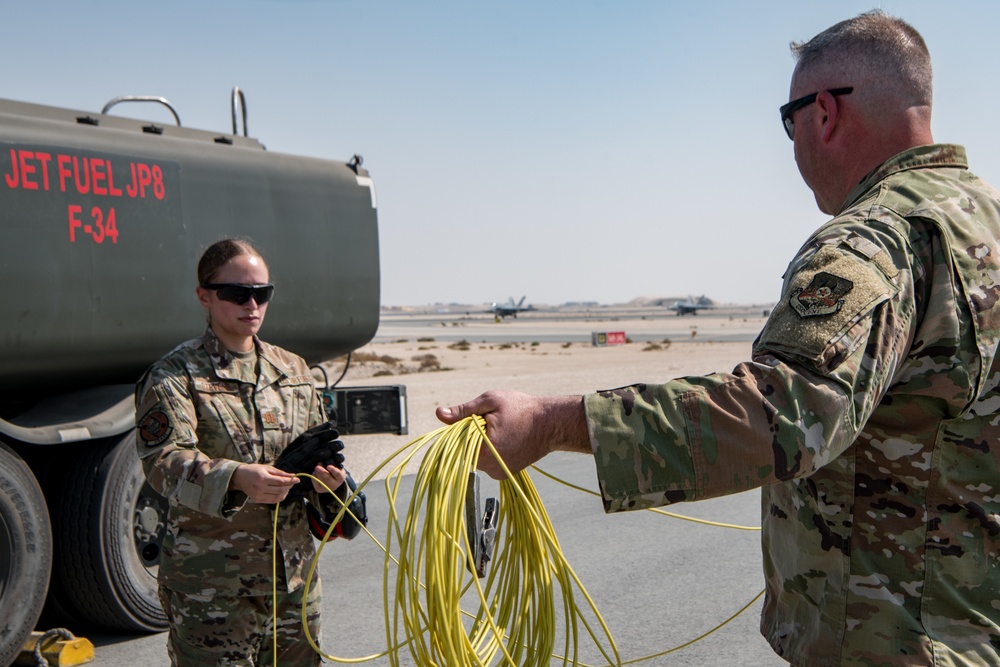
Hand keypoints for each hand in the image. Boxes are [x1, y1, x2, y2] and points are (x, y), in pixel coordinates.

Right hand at [230, 463, 299, 503]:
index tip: (298, 479)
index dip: (291, 481)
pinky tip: (282, 492)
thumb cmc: (254, 470)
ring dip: (285, 492)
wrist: (240, 477)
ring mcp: (259, 495)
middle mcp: (260, 488)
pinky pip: (273, 501)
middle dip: (289, 486)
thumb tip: (292, 475)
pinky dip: (280, 497)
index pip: (281, 482)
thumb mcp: (267, 468)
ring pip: (278, 496)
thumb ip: (280, 473)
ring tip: (287, 486)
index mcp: (263, 478)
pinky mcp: (258, 500)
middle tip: (292, 482)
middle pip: (281, 489)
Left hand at [311, 463, 346, 494]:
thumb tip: (327, 457)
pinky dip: (314, 476)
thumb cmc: (334, 469)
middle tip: (317, 466)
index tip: (328, 466)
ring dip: (317, 472)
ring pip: (321, 480)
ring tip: (317, 466)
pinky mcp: (319, 490)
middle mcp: (335, 485)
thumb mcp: (337, 465)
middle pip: (328, 478)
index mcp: (341, 478)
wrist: (331, 479)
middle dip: (322, 472)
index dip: (333, 470)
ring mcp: (327, 488)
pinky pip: (315, 482)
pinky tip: (315, 472)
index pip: (337, 474)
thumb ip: (334, 460)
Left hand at [436, 390, 589, 479]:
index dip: (459, 428)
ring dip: (480, 443)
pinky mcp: (505, 474)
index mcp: (483, 450)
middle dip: (470, 435)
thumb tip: (439, 413)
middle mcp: (490, 467)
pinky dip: (491, 450)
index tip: (472, 418)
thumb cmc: (521, 408)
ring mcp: (498, 473)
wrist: (552, 424)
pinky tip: (505, 438)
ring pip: (476, 457)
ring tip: (500, 429)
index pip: (455, 444)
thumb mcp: (490, 402)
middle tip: (490, 420)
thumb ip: (463, 410)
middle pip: (465, 451)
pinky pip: (488, 462)